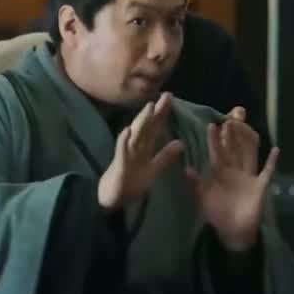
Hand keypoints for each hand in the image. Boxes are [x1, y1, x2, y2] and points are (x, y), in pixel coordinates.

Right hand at [97, 93, 184, 208]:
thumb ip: (165, 156)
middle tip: (166, 95)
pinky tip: (126, 130)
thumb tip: (182, 142)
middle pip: (147, 126)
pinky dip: (123, 141)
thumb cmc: (131, 183)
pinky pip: (121, 151)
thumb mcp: (153, 169)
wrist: (112, 198)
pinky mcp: (119, 164)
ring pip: (136, 135)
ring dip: (142, 121)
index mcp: (144, 148)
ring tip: (150, 107)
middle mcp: (135, 147)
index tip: (170, 98)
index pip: (155, 127)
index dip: (163, 113)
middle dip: (157, 111)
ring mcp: (126, 154)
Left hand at [184, 117, 279, 252]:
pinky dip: (272, 163)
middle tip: (232, 115)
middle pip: (235, 148)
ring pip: (249, 154)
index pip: (218, 153)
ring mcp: (249, 177)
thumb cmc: (217, 214)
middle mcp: (235, 171)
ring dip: (248, 140)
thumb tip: (187, 168)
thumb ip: (195, 184)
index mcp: (220, 173)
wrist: (232, 232)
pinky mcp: (261, 187)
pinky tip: (275, 150)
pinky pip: (267, 173)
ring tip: (245, 125)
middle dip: (233, 132)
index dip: (216, 140)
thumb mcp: (202, 198)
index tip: (212, 125)